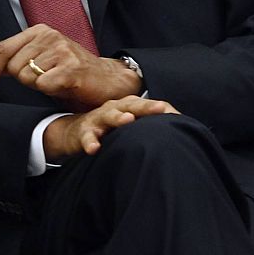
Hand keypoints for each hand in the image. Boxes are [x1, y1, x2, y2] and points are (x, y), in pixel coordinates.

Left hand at [0, 24, 140, 108]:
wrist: (107, 79)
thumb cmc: (69, 71)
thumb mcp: (39, 61)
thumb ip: (12, 60)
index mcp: (39, 31)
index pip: (2, 49)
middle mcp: (50, 36)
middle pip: (13, 67)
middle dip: (23, 79)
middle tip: (44, 79)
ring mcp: (62, 50)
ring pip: (27, 77)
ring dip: (38, 85)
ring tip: (56, 81)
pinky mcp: (71, 68)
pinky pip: (43, 85)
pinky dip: (50, 91)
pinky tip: (63, 86)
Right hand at [42, 96, 180, 159]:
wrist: (74, 132)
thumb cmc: (109, 128)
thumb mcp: (128, 125)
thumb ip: (148, 127)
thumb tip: (179, 133)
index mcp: (128, 106)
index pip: (148, 106)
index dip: (162, 109)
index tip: (178, 116)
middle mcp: (115, 109)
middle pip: (131, 105)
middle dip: (146, 107)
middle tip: (160, 108)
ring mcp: (98, 119)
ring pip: (109, 116)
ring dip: (118, 118)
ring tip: (127, 120)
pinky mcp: (84, 132)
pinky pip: (87, 137)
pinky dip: (90, 142)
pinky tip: (94, 148)